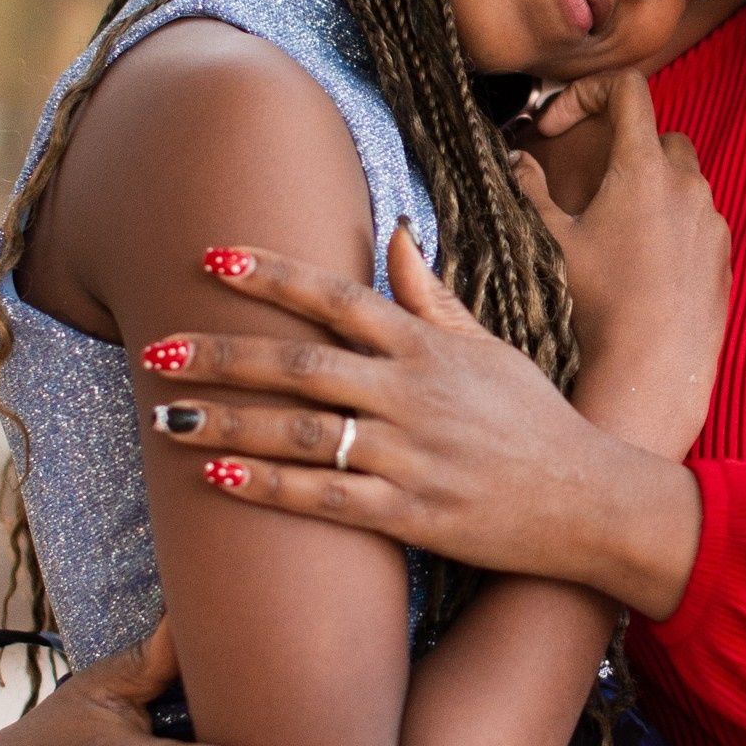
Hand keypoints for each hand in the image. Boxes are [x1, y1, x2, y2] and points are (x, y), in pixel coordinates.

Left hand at [137, 223, 705, 609]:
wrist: (590, 501)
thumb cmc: (536, 419)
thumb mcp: (489, 346)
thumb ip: (431, 295)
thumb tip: (394, 231)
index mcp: (427, 346)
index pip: (336, 296)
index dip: (271, 276)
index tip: (210, 257)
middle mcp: (413, 394)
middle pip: (300, 365)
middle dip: (221, 356)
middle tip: (155, 347)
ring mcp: (410, 455)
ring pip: (300, 433)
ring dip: (226, 426)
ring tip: (163, 421)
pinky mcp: (410, 514)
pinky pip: (325, 499)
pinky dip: (269, 490)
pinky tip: (216, 483)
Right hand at [511, 73, 729, 444]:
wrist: (649, 373)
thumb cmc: (597, 306)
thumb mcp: (550, 241)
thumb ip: (528, 187)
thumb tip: (516, 159)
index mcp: (644, 168)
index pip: (627, 89)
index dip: (587, 93)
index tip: (555, 126)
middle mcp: (689, 187)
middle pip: (661, 135)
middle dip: (623, 144)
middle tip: (588, 178)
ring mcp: (712, 224)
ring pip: (685, 181)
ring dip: (651, 187)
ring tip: (613, 226)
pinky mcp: (724, 259)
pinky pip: (699, 223)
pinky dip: (672, 225)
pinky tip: (641, 263)